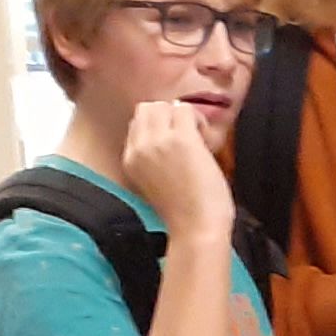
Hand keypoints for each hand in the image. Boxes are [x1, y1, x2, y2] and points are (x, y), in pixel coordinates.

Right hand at [118, 99, 233, 242]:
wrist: (195, 229)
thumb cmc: (184, 214)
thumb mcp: (154, 184)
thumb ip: (153, 160)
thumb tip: (169, 139)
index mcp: (130, 159)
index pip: (137, 125)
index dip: (160, 129)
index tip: (176, 146)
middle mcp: (139, 147)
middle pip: (146, 109)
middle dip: (169, 117)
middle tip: (188, 138)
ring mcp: (158, 142)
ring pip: (164, 105)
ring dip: (183, 117)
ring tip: (197, 140)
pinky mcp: (181, 140)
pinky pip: (186, 110)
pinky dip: (199, 121)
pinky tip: (206, 141)